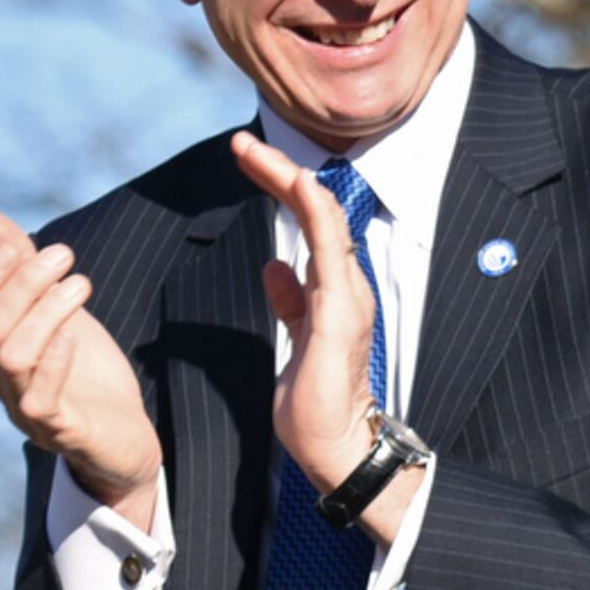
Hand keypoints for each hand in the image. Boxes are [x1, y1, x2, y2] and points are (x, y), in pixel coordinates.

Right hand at [0, 211, 162, 527]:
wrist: (123, 437)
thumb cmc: (86, 371)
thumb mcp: (58, 310)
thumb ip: (22, 267)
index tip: (17, 245)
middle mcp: (3, 378)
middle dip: (24, 284)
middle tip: (64, 254)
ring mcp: (27, 406)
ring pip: (12, 357)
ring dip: (45, 313)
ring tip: (81, 284)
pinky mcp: (60, 430)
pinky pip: (40, 401)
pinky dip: (54, 363)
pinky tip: (75, 334)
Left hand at [231, 132, 416, 537]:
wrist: (337, 446)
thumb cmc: (316, 405)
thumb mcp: (295, 339)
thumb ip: (290, 301)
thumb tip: (274, 266)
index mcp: (334, 292)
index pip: (309, 226)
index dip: (281, 189)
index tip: (249, 161)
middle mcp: (346, 285)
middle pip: (317, 211)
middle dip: (279, 172)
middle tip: (242, 143)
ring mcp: (347, 294)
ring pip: (324, 218)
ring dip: (288, 179)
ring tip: (253, 151)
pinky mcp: (341, 309)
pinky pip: (330, 246)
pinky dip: (313, 208)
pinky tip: (295, 182)